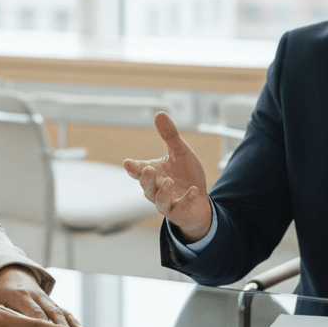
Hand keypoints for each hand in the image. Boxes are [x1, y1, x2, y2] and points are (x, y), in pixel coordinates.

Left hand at [0, 265, 84, 326]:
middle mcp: (36, 295)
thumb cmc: (1, 294)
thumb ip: (2, 318)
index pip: (34, 312)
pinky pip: (64, 311)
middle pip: (50, 312)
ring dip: (67, 325)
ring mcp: (46, 298)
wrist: (12, 275)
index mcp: (20, 295)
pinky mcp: (51, 302)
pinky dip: (73, 320)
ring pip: (59, 311)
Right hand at [122, 112, 212, 241]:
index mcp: (153, 174)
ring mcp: (167, 203)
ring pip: (159, 201)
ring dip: (162, 192)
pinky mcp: (180, 213)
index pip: (138, 171)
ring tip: (167, 181)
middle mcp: (156, 190)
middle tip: (148, 169)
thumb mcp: (180, 152)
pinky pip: (180, 209)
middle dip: (146, 179)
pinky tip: (194, 190)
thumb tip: (159, 113)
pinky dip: (186, 200)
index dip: (132, 168)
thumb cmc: (186, 175)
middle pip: (146, 186)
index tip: (128, 163)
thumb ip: (170, 136)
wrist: (200, 200)